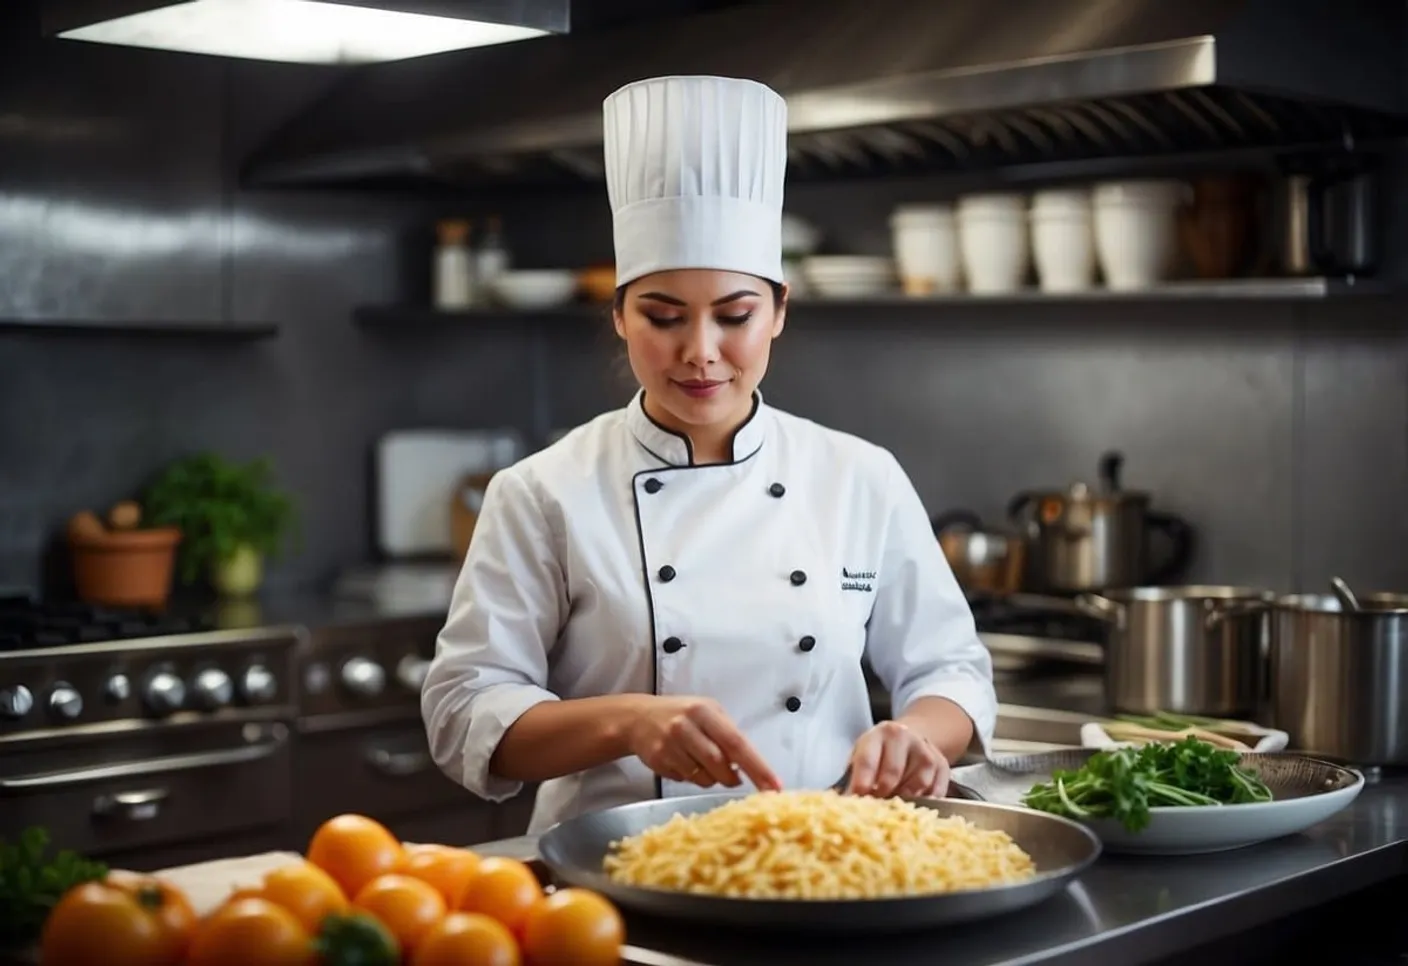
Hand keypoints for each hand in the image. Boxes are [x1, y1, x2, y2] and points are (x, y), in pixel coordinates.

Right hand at [626, 695, 780, 790]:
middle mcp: (686, 726)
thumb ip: (727, 735)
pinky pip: (685, 779)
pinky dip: (692, 777)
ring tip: (703, 763)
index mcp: (705, 711)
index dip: (758, 767)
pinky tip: (684, 762)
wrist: (637, 718)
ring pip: (703, 777)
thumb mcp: (707, 713)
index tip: (774, 787)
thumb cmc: (682, 715)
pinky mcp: (658, 760)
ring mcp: (670, 744)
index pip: (737, 743)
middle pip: (720, 764)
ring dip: (711, 778)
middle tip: (734, 778)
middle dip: (731, 777)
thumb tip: (747, 768)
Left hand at [845, 720, 949, 798]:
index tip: (857, 799)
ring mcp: (925, 749)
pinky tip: (914, 803)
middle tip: (875, 807)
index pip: (868, 760)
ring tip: (894, 802)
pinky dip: (924, 802)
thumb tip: (846, 802)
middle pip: (893, 773)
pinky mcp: (942, 764)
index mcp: (879, 734)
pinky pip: (935, 791)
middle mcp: (904, 737)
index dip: (862, 782)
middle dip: (882, 794)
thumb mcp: (862, 755)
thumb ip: (855, 776)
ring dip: (904, 800)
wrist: (909, 736)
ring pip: (917, 785)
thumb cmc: (879, 752)